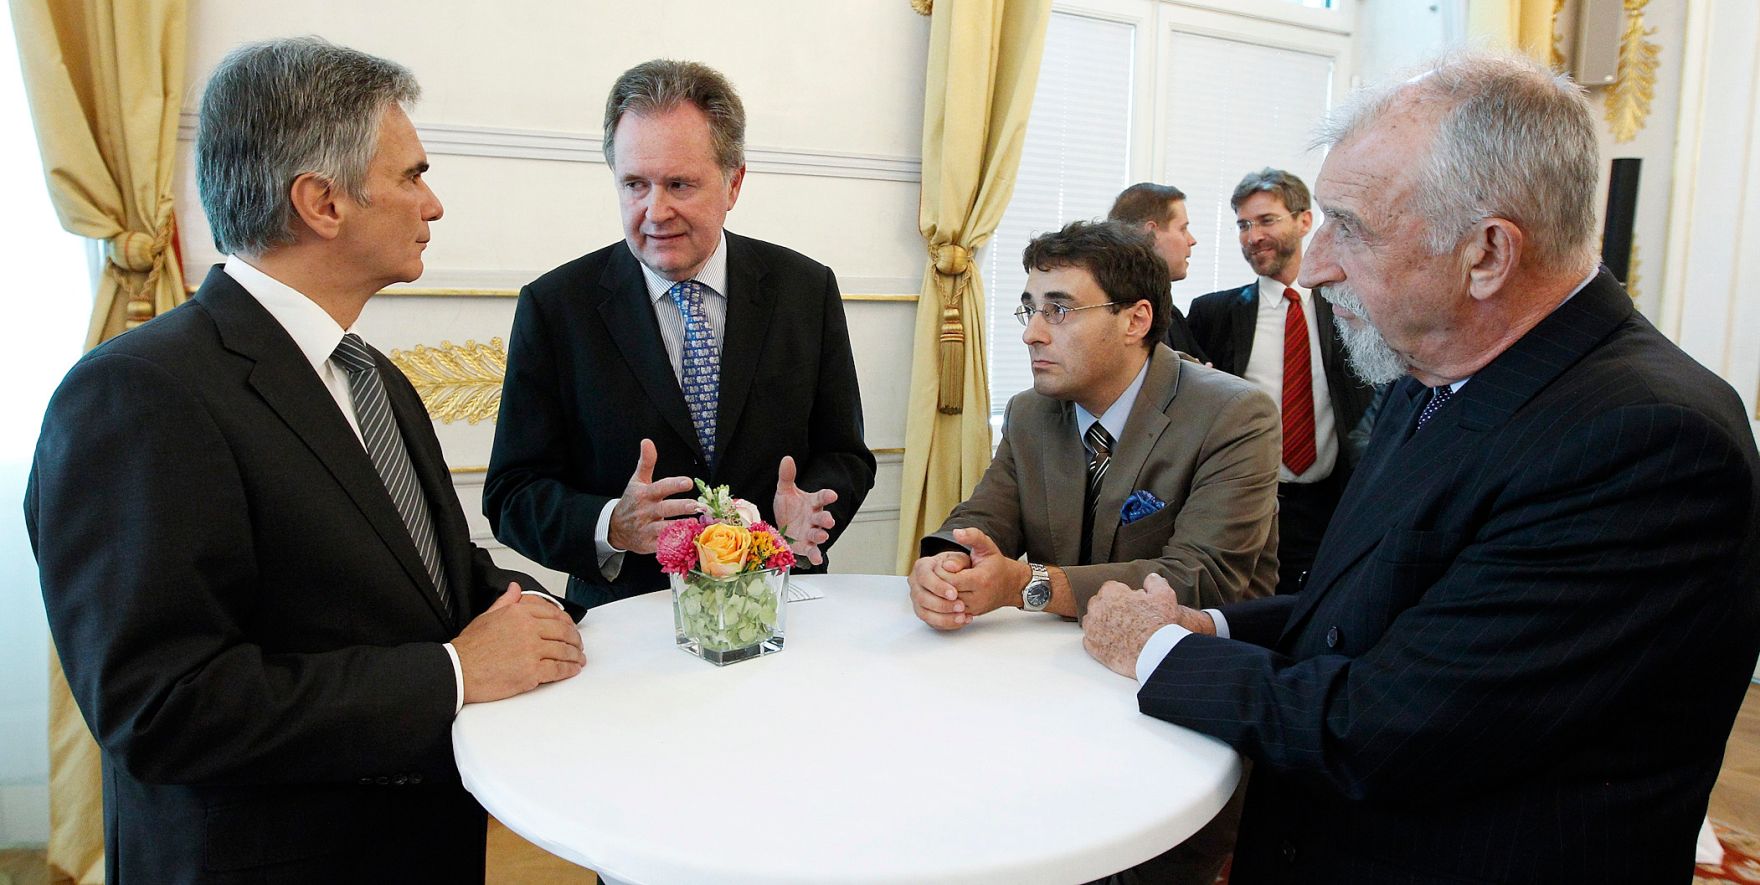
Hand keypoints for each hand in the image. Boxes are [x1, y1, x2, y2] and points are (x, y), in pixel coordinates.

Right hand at [454, 583, 584, 702]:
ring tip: (578, 658)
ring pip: (563, 651)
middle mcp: (528, 629)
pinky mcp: (531, 672)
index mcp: (519, 613)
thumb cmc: (470, 648)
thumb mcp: (487, 616)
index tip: (570, 628)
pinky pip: (558, 669)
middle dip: (574, 639)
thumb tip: (515, 588)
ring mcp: (531, 651)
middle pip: (563, 632)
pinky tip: (571, 670)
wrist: (459, 670)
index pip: (553, 613)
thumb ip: (505, 602)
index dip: (567, 622)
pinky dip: (568, 670)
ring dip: (575, 655)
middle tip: (578, 644)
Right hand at [607, 439, 698, 554]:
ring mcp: (647, 529)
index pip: (660, 488)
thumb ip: (645, 462)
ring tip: (697, 524)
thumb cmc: (632, 501)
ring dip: (682, 527)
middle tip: (698, 506)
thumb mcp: (636, 481)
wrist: (615, 528)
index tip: (688, 482)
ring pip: (666, 529)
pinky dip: (676, 543)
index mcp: (644, 495)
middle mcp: (646, 512)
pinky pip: (664, 545)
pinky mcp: (649, 544)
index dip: (674, 485)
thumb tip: (647, 441)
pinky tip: (690, 540)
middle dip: (682, 507)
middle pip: (666, 509)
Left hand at [773, 456, 837, 565]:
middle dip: (827, 519)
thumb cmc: (788, 507)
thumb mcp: (785, 490)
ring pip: (819, 534)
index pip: (822, 497)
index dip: (827, 496)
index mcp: (812, 503)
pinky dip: (815, 555)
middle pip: (823, 518)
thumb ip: (787, 476)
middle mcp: (814, 518)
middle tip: (829, 520)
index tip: (832, 494)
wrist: (781, 524)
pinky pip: (812, 550)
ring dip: (822, 535)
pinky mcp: (805, 545)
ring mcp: (811, 532)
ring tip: (823, 535)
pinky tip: (817, 559)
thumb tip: (787, 459)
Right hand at [909, 549, 972, 629]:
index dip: (938, 587)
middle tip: (961, 606)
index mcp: (922, 567)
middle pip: (921, 597)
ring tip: (962, 617)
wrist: (956, 575)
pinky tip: (961, 621)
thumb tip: (950, 566)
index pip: (924, 577)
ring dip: (944, 617)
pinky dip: (947, 624)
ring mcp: (917, 599)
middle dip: (942, 604)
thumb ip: (957, 561)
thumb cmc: (956, 566)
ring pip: (924, 613)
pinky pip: (931, 622)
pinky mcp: (923, 612)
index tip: (954, 593)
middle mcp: (916, 583)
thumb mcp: (960, 559)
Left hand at [941, 527, 1029, 617]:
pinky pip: (953, 611)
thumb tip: (957, 532)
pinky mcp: (972, 613)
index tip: (942, 564)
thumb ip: (972, 536)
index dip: (942, 572)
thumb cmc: (997, 565)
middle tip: (938, 573)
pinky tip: (948, 591)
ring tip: (943, 581)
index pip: (951, 580)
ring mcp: (975, 607)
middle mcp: (979, 596)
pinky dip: (947, 602)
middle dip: (940, 582)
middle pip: (948, 593)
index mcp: (981, 579)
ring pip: (949, 604)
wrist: (1011, 585)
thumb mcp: (986, 546)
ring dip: (942, 593)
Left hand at [1081, 573, 1210, 678]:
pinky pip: (1091, 640)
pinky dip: (1101, 641)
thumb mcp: (1164, 596)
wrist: (1155, 654)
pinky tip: (1115, 643)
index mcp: (1110, 592)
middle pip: (1101, 603)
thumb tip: (1150, 578)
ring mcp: (1092, 628)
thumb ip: (1155, 582)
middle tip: (1130, 619)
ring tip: (1123, 632)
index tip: (1134, 605)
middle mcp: (1096, 608)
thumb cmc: (1159, 624)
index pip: (1113, 588)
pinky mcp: (1091, 647)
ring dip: (1104, 624)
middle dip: (1112, 608)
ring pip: (1094, 621)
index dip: (1125, 596)